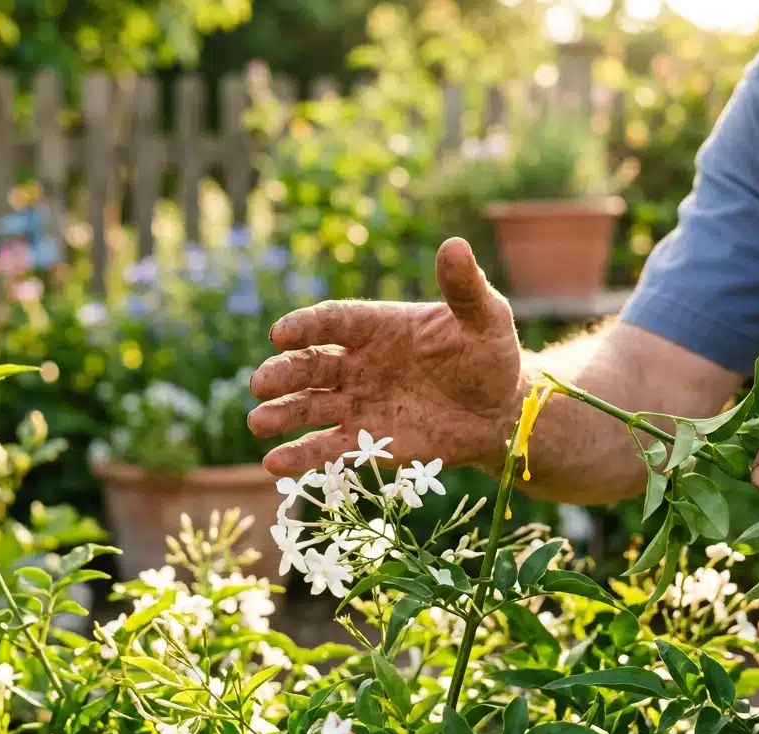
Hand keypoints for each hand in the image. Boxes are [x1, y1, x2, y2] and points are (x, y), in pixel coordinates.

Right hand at [249, 238, 523, 475]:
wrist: (500, 411)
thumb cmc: (489, 355)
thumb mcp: (485, 318)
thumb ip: (464, 289)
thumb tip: (454, 245)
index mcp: (379, 327)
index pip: (334, 321)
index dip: (307, 326)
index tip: (281, 334)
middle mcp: (359, 363)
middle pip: (311, 365)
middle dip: (284, 374)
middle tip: (261, 383)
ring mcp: (359, 403)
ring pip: (310, 406)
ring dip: (282, 413)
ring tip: (258, 422)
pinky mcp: (367, 441)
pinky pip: (328, 447)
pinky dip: (301, 456)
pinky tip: (275, 463)